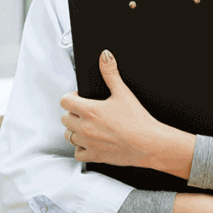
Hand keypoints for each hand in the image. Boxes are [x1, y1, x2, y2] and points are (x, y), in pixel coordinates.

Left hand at [60, 49, 193, 174]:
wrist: (148, 143)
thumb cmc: (137, 120)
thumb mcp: (123, 92)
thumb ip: (111, 73)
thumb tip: (105, 56)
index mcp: (89, 110)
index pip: (65, 101)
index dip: (72, 97)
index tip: (80, 97)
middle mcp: (84, 127)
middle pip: (65, 118)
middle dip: (73, 113)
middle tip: (86, 111)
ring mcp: (88, 143)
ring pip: (69, 135)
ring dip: (75, 130)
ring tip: (87, 126)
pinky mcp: (94, 155)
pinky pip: (77, 153)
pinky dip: (81, 148)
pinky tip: (90, 142)